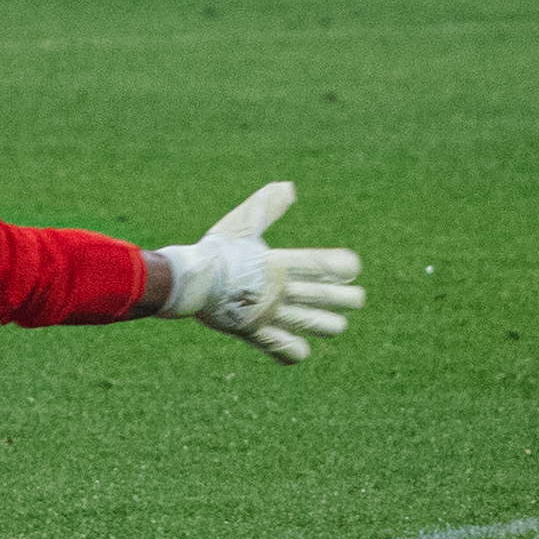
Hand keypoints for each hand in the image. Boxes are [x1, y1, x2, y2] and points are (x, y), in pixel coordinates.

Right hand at [153, 182, 362, 364]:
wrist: (184, 283)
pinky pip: (288, 351)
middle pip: (331, 299)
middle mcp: (279, 291)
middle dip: (349, 299)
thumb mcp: (239, 225)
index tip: (349, 267)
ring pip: (318, 326)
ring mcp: (269, 315)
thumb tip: (288, 187)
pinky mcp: (257, 334)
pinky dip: (295, 350)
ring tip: (332, 322)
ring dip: (329, 325)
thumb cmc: (213, 252)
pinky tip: (296, 344)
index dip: (344, 267)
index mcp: (279, 263)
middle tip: (353, 298)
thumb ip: (266, 207)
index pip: (328, 266)